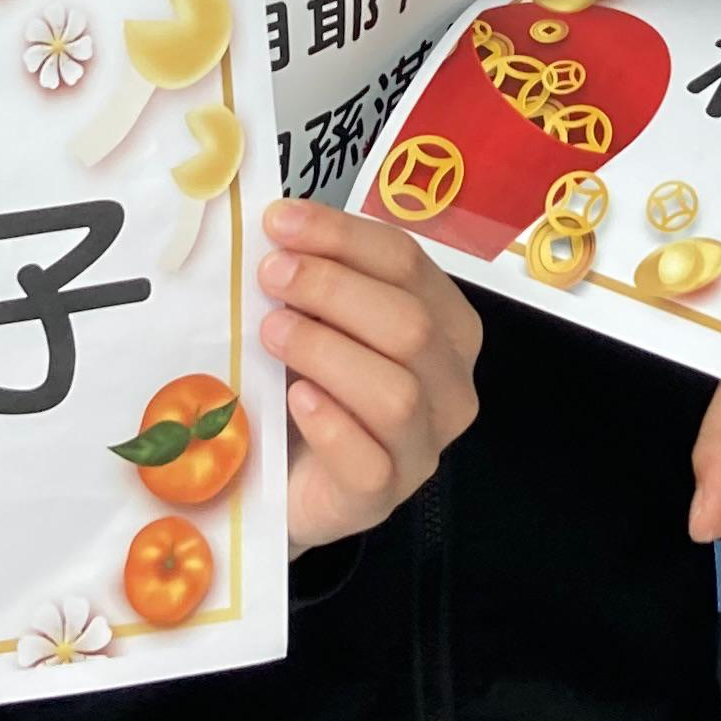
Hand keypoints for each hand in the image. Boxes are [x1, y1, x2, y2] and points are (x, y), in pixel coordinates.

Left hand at [260, 202, 481, 553]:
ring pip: (398, 393)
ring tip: (270, 333)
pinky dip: (331, 423)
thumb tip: (279, 229)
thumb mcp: (318, 321)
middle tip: (270, 275)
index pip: (409, 264)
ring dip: (326, 351)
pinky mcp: (382, 498)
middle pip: (411, 324)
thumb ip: (314, 279)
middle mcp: (450, 386)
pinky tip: (295, 398)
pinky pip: (370, 462)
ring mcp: (422, 448)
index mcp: (446, 326)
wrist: (282, 478)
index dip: (342, 236)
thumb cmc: (308, 385)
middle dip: (333, 289)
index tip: (279, 222)